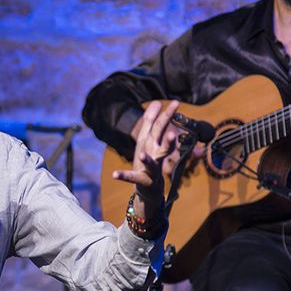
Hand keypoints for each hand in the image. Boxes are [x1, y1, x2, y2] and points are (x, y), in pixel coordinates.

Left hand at [114, 101, 178, 220]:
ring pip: (152, 163)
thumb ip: (152, 121)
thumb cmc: (149, 160)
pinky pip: (132, 177)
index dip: (167, 114)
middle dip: (167, 133)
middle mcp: (155, 154)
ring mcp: (150, 169)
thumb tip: (156, 102)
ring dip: (147, 159)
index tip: (176, 102)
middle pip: (160, 141)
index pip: (161, 126)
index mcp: (154, 144)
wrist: (150, 188)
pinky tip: (115, 174)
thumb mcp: (148, 139)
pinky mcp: (141, 180)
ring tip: (142, 155)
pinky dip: (124, 176)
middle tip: (173, 130)